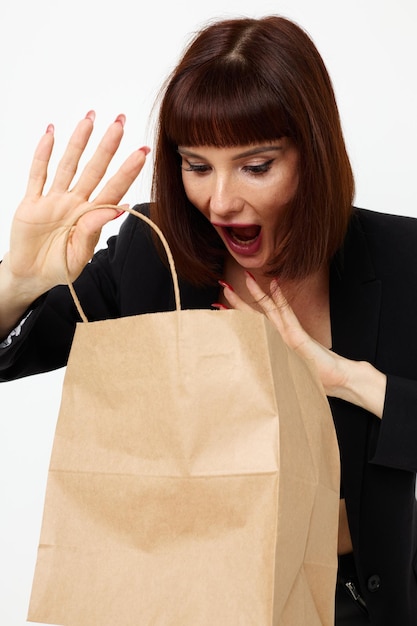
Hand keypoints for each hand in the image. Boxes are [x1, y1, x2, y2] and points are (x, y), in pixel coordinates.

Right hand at [4, 111, 147, 297]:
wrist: (30, 276)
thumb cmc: (59, 268)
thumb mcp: (77, 256)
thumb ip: (92, 232)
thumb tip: (117, 209)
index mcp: (91, 218)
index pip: (113, 189)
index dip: (127, 171)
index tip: (142, 151)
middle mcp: (75, 203)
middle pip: (94, 169)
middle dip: (107, 146)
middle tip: (120, 121)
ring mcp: (54, 200)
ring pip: (68, 165)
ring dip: (78, 142)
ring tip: (89, 118)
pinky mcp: (32, 202)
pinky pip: (37, 174)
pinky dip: (43, 154)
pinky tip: (51, 133)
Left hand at [220, 273, 386, 416]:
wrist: (341, 378)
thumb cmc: (316, 378)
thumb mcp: (287, 373)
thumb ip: (274, 365)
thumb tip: (256, 365)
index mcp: (276, 344)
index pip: (253, 324)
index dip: (237, 314)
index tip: (220, 305)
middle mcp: (281, 336)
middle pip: (256, 313)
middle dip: (239, 298)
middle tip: (223, 284)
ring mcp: (289, 335)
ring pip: (269, 310)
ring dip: (257, 293)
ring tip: (244, 278)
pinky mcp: (298, 338)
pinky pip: (286, 315)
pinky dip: (280, 299)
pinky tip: (275, 285)